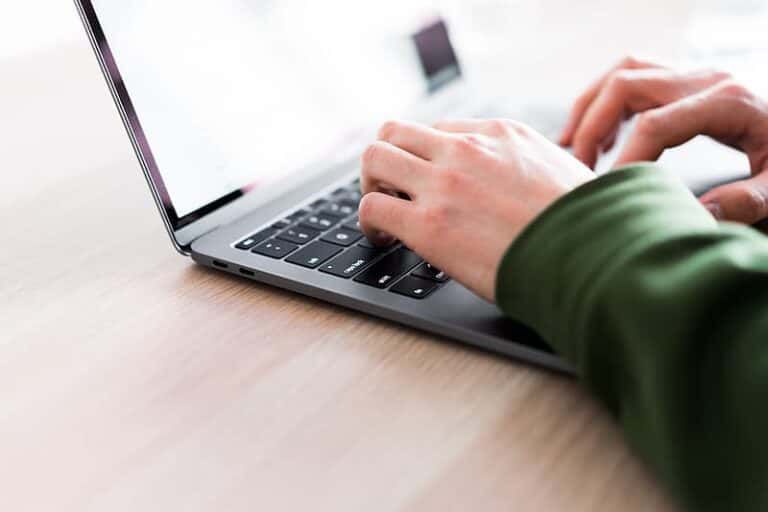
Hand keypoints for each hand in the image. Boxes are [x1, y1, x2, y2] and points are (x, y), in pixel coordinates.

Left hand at [358, 119, 593, 301]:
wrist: (593, 257)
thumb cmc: (587, 224)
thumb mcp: (564, 171)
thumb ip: (530, 165)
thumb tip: (524, 181)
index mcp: (501, 133)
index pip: (440, 129)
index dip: (426, 156)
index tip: (426, 179)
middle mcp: (467, 149)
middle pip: (395, 131)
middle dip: (387, 160)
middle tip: (392, 189)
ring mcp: (445, 184)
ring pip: (374, 158)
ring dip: (371, 183)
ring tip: (381, 211)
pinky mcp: (429, 224)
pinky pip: (373, 206)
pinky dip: (369, 222)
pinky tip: (382, 238)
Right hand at [563, 56, 767, 223]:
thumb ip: (748, 202)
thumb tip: (696, 212)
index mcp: (728, 101)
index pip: (653, 124)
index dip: (624, 160)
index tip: (606, 193)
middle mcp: (706, 79)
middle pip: (626, 85)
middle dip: (592, 127)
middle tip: (578, 170)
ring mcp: (697, 75)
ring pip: (626, 72)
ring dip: (592, 107)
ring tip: (574, 147)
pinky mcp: (690, 82)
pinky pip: (637, 76)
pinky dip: (608, 101)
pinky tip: (602, 137)